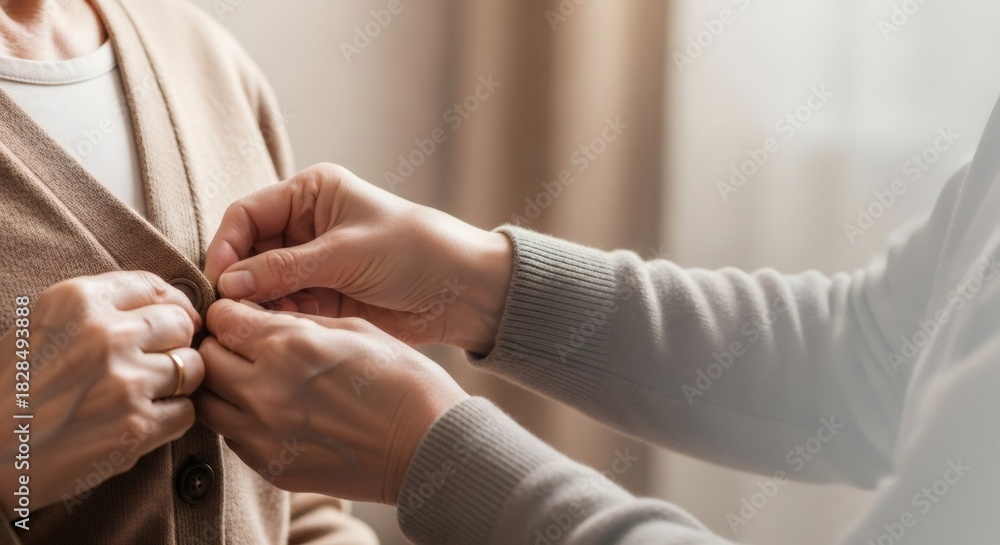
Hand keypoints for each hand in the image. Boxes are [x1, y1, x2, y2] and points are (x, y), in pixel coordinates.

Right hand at [0, 272, 203, 511]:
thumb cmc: (11, 388)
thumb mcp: (43, 325)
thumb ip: (100, 309)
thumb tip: (170, 304)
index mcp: (79, 300)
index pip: (156, 287)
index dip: (170, 307)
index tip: (168, 324)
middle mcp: (105, 335)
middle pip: (182, 324)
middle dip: (175, 344)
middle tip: (153, 364)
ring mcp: (124, 382)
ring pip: (192, 368)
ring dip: (177, 384)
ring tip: (145, 395)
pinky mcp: (135, 427)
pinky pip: (187, 412)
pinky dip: (171, 419)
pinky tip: (141, 423)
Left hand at [195, 299, 467, 504]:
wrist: (427, 444)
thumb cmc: (403, 380)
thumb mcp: (355, 329)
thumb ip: (299, 322)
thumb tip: (263, 319)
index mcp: (288, 346)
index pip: (221, 319)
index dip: (229, 312)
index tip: (242, 316)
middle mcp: (264, 390)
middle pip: (206, 360)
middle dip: (220, 346)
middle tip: (243, 346)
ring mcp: (263, 434)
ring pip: (208, 403)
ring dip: (222, 386)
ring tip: (250, 381)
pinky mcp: (270, 466)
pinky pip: (231, 437)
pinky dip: (239, 419)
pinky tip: (269, 411)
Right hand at [203, 163, 512, 353]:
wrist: (461, 290)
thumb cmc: (415, 251)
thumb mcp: (348, 253)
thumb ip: (287, 268)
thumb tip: (229, 283)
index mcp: (310, 194)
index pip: (247, 214)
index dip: (227, 246)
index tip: (220, 281)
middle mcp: (304, 227)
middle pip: (247, 251)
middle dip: (236, 280)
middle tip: (225, 313)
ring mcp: (311, 265)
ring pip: (260, 285)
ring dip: (252, 305)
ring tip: (247, 327)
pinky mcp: (321, 299)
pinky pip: (282, 308)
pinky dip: (273, 320)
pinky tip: (271, 334)